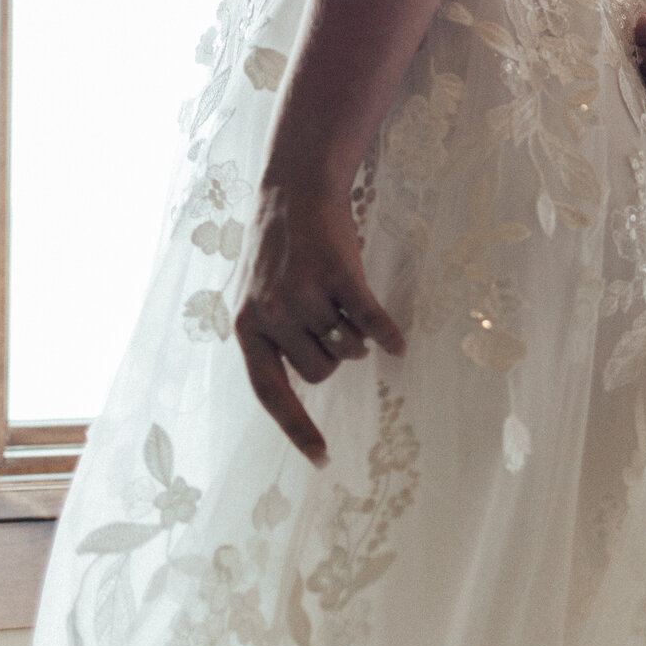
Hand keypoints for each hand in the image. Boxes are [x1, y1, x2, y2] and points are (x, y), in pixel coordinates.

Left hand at [235, 182, 405, 465]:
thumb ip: (273, 336)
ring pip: (347, 349)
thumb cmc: (282, 247)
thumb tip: (306, 383)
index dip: (297, 428)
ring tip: (342, 297)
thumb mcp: (259, 294)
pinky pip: (371, 323)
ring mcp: (304, 294)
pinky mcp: (338, 275)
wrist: (295, 186)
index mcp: (247, 326)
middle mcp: (271, 315)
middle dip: (333, 354)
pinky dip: (387, 332)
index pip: (270, 393)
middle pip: (320, 372)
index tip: (323, 459)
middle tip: (330, 317)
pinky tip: (397, 340)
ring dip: (354, 333)